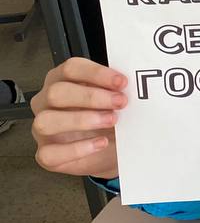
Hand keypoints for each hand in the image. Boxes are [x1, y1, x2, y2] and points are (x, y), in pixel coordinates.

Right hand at [30, 58, 126, 178]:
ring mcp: (42, 128)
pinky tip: (101, 143)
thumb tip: (135, 86)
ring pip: (46, 121)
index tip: (121, 82)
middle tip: (120, 102)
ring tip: (111, 121)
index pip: (70, 68)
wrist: (111, 150)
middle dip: (91, 97)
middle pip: (56, 92)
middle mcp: (46, 102)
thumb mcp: (114, 102)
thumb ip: (117, 91)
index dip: (96, 73)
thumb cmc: (109, 119)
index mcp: (62, 81)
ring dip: (81, 120)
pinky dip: (77, 149)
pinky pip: (49, 153)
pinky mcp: (45, 153)